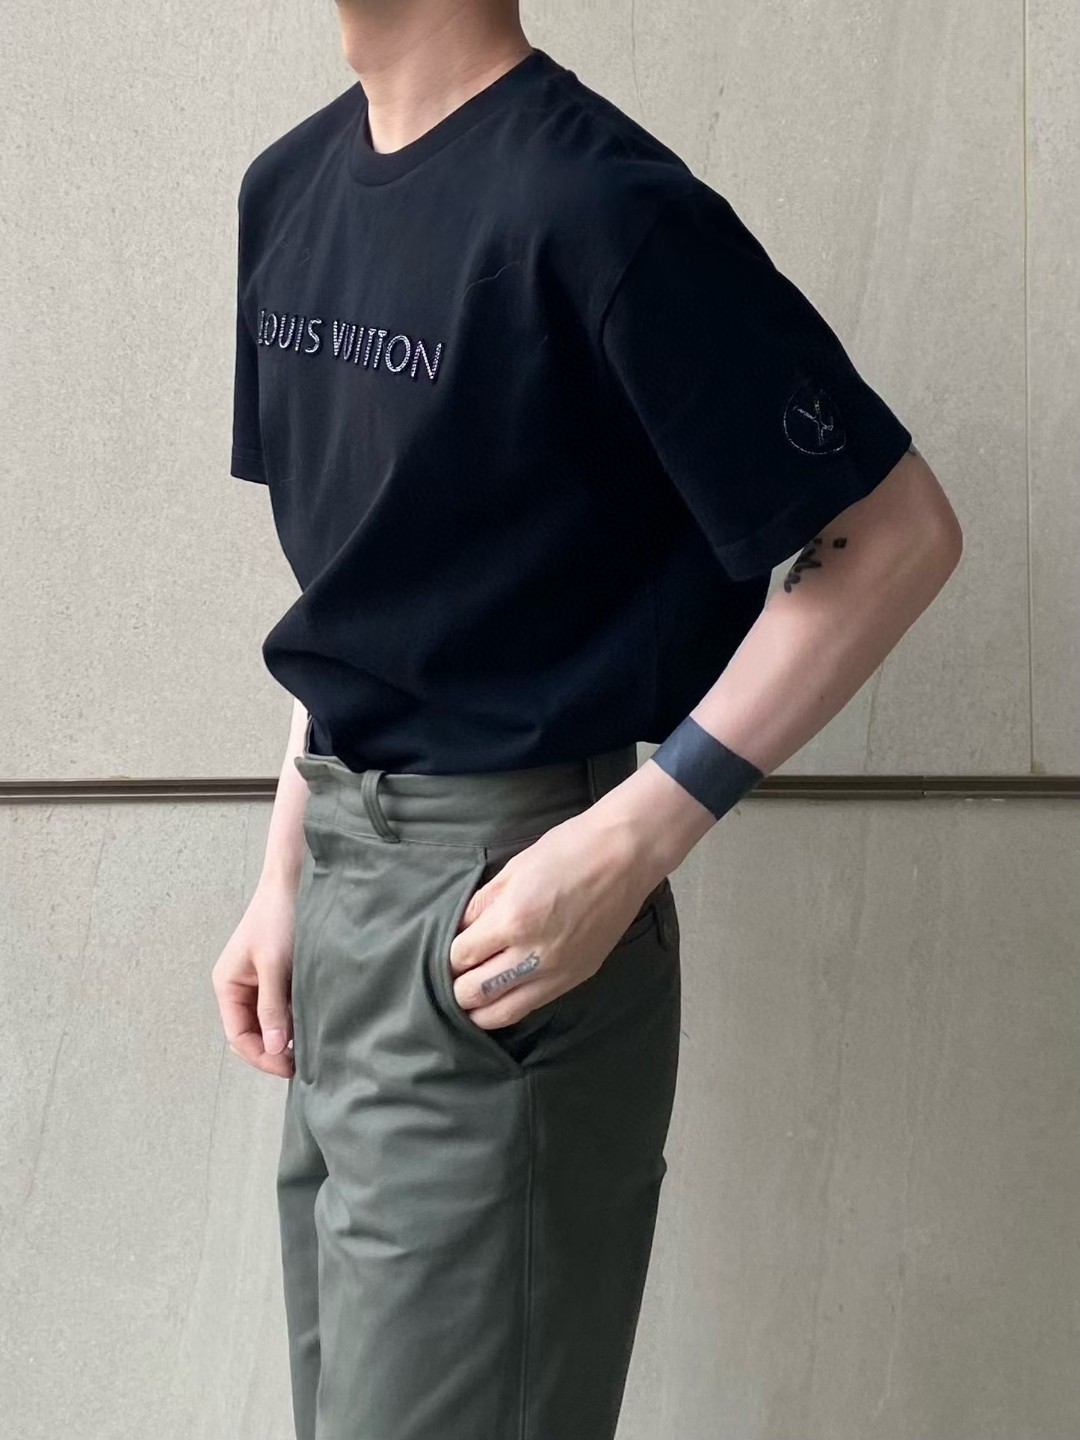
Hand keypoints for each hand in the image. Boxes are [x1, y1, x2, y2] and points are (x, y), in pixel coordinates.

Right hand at [211, 878, 296, 1077]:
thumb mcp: (275, 965)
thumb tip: (275, 1049)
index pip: (238, 1036)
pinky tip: (314, 1026)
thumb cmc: (278, 917)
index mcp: (228, 986)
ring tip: (311, 1048)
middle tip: (302, 1064)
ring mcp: (260, 984)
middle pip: (252, 1035)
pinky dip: (296, 1020)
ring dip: (286, 1037)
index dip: (261, 1056)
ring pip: (270, 1024)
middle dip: (272, 1052)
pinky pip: (285, 1008)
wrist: (295, 882)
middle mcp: (240, 989)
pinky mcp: (280, 977)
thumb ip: (272, 1008)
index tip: (289, 1067)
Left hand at [448, 805, 661, 1032]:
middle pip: (474, 992)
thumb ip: (482, 904)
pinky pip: (533, 1005)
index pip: (460, 956)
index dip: (450, 954)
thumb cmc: (569, 850)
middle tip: (458, 972)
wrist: (625, 856)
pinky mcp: (576, 977)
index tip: (452, 947)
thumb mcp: (514, 869)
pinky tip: (505, 992)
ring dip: (480, 1007)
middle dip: (458, 985)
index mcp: (512, 920)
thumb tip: (459, 929)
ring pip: (502, 1013)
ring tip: (474, 993)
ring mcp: (557, 971)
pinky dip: (511, 1003)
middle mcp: (532, 954)